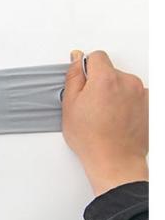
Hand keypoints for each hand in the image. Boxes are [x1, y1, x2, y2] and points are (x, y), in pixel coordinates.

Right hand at [61, 50, 147, 196]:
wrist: (115, 162)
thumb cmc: (92, 140)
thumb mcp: (69, 105)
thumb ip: (73, 76)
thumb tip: (76, 60)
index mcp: (106, 78)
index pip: (97, 56)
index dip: (87, 67)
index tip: (84, 80)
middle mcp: (128, 82)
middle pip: (111, 70)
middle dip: (100, 82)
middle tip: (92, 104)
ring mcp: (142, 95)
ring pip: (123, 83)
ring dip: (115, 92)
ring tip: (106, 114)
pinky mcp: (150, 106)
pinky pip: (135, 95)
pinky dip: (128, 102)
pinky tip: (118, 118)